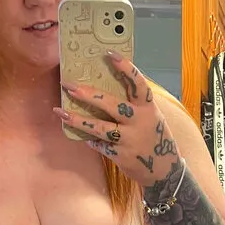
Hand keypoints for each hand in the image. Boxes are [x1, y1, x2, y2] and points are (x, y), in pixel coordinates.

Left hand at [53, 52, 178, 186]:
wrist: (163, 170)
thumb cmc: (153, 136)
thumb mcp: (150, 116)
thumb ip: (134, 104)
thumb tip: (106, 85)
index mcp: (148, 107)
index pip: (138, 83)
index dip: (125, 67)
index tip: (109, 54)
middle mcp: (140, 121)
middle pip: (112, 105)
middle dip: (89, 95)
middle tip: (69, 86)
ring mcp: (130, 139)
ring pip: (100, 127)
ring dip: (78, 119)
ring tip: (60, 111)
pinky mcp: (121, 155)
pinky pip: (99, 144)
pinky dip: (89, 138)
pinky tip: (80, 134)